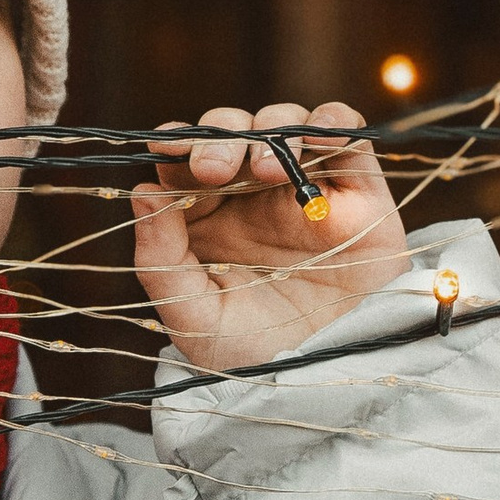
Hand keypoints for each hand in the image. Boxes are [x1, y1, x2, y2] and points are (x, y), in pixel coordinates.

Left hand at [131, 101, 410, 375]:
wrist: (326, 379)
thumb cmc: (253, 352)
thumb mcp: (192, 315)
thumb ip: (160, 258)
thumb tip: (142, 190)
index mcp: (207, 215)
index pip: (185, 159)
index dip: (176, 143)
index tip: (164, 146)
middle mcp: (253, 193)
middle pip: (233, 132)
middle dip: (220, 137)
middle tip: (213, 170)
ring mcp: (305, 185)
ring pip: (284, 124)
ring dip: (271, 130)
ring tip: (265, 170)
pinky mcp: (357, 190)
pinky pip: (347, 135)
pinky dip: (331, 120)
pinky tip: (319, 134)